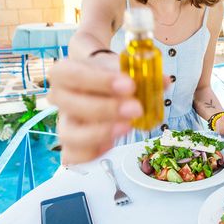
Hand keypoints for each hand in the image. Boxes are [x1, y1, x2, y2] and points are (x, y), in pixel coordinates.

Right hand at [47, 53, 169, 164]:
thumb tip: (164, 81)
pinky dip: (93, 153)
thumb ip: (142, 72)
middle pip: (70, 105)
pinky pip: (73, 157)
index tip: (129, 84)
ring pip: (69, 135)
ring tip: (128, 126)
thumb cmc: (108, 72)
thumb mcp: (122, 65)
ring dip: (99, 133)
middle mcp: (59, 98)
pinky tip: (113, 142)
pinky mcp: (72, 145)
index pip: (70, 74)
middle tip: (136, 108)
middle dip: (106, 108)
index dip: (99, 81)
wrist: (100, 79)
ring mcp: (64, 123)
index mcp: (65, 72)